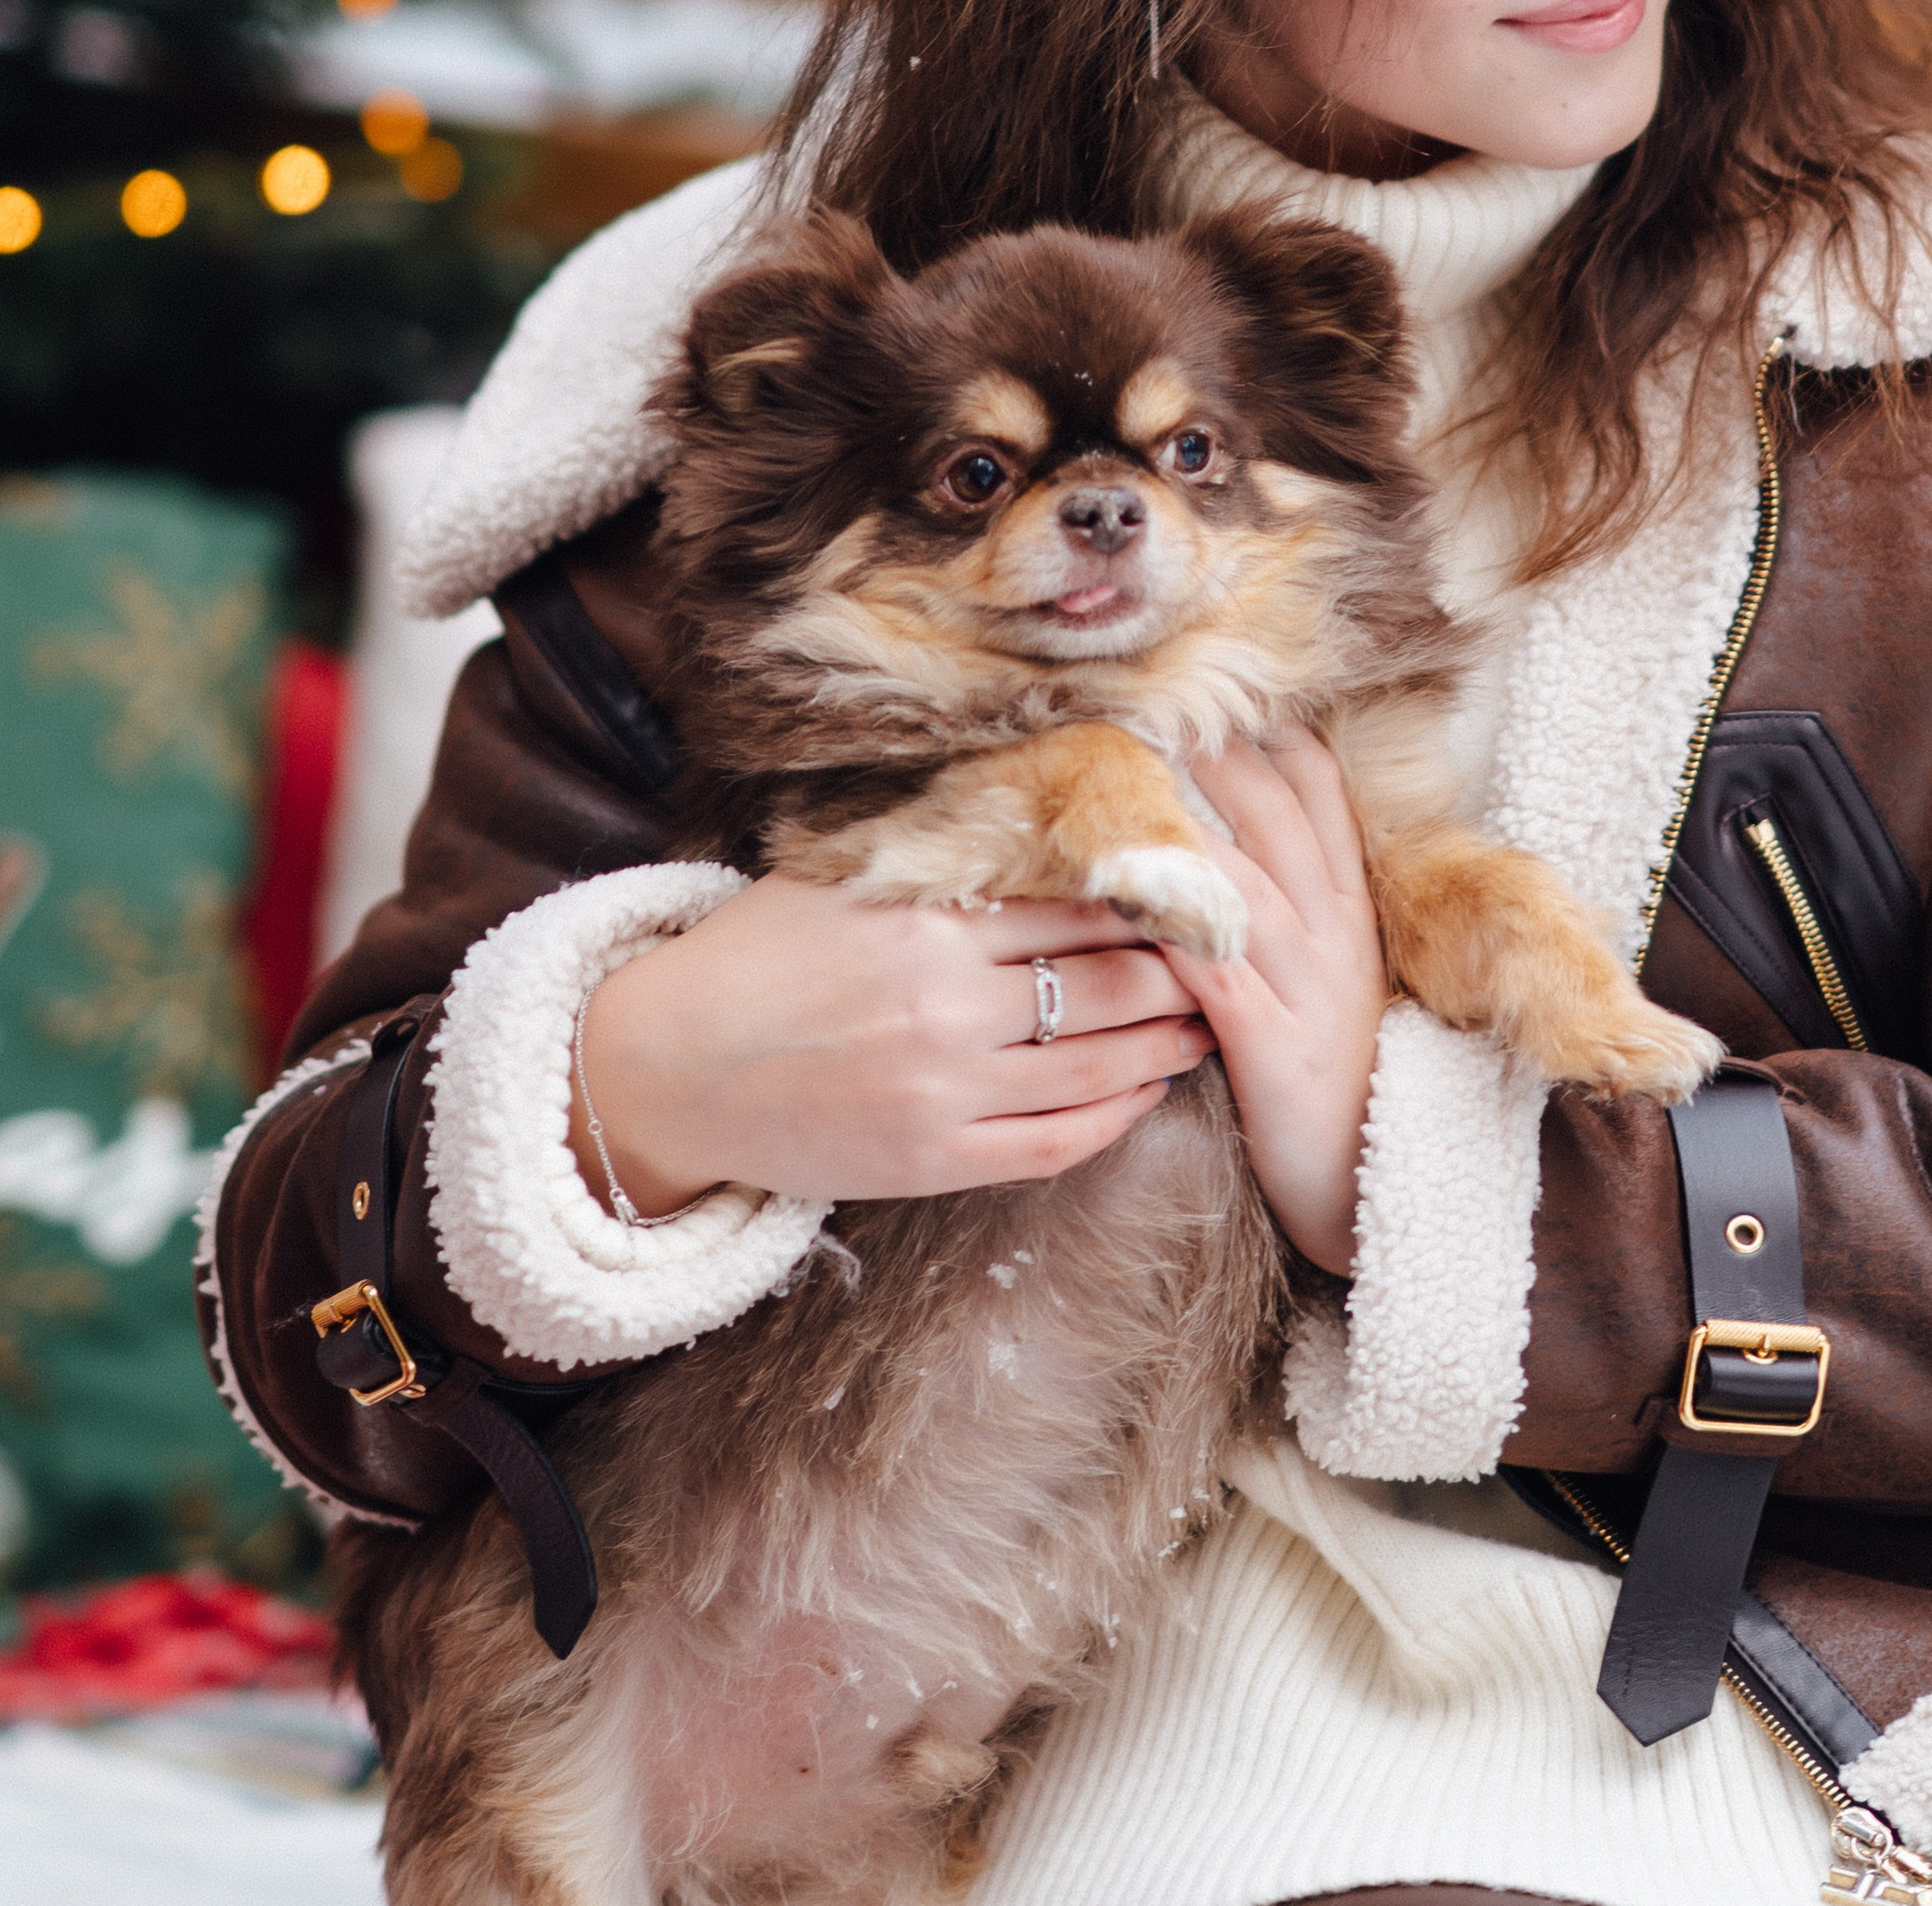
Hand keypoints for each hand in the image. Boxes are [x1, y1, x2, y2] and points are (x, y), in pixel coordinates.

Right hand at [572, 875, 1213, 1213]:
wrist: (670, 1069)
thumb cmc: (759, 955)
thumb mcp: (842, 876)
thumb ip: (940, 846)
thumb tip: (1045, 800)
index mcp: (928, 920)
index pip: (1076, 898)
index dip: (1150, 891)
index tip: (1201, 880)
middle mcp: (945, 1004)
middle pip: (1107, 980)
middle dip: (1181, 966)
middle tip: (1231, 949)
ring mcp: (944, 1090)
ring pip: (1097, 1065)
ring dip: (1168, 1040)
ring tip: (1209, 1017)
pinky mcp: (934, 1161)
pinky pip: (1056, 1142)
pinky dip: (1116, 1115)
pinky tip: (1148, 1088)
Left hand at [1166, 731, 1389, 1275]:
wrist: (1374, 1187)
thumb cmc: (1335, 1075)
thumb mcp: (1329, 973)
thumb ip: (1292, 901)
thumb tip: (1231, 827)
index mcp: (1349, 908)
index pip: (1318, 791)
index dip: (1268, 730)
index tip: (1216, 680)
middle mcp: (1335, 931)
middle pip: (1274, 812)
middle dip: (1214, 747)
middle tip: (1154, 692)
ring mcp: (1308, 984)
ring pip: (1241, 875)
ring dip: (1180, 817)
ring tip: (1121, 762)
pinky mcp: (1272, 1043)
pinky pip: (1213, 967)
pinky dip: (1167, 921)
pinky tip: (1123, 884)